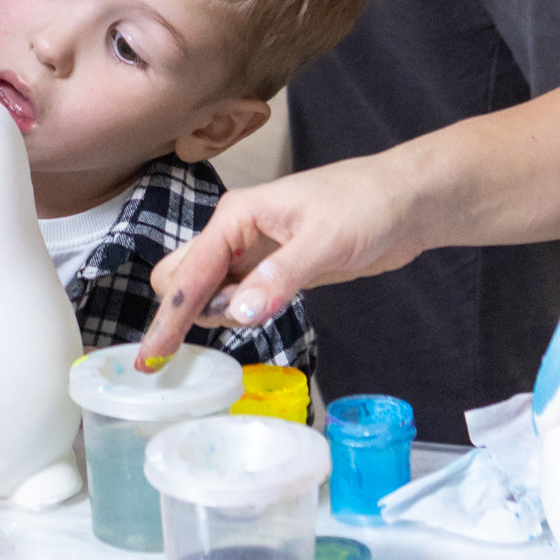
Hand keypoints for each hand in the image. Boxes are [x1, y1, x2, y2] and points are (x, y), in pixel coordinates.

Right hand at [137, 159, 430, 370]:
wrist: (408, 201)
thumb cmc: (368, 205)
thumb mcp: (326, 240)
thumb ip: (280, 277)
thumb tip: (238, 313)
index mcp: (238, 216)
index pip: (190, 272)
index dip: (170, 316)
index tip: (151, 357)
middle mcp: (237, 232)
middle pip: (182, 275)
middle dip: (179, 312)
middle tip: (187, 350)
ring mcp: (255, 251)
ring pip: (207, 288)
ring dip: (207, 314)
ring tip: (229, 328)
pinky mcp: (274, 269)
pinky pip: (236, 295)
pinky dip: (232, 312)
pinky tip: (246, 320)